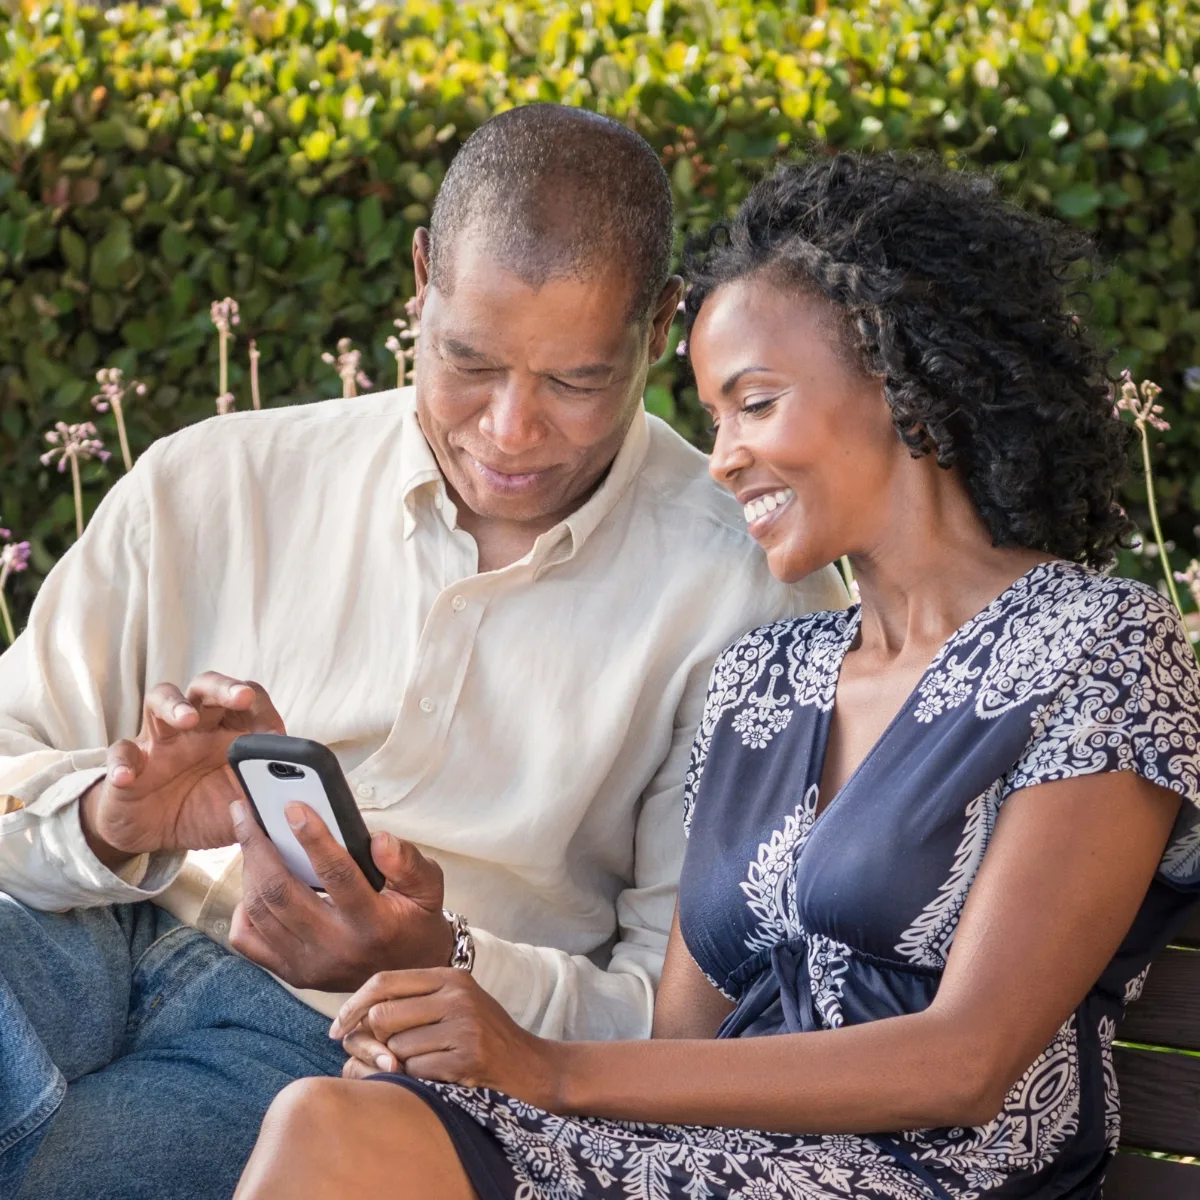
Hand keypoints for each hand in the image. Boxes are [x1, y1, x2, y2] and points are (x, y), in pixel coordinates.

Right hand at [81, 673, 283, 868]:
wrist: (155, 835)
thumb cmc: (205, 808)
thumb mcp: (242, 807)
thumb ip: (266, 798)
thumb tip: (299, 798)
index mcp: (228, 732)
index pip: (247, 702)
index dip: (260, 706)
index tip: (273, 728)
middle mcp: (194, 727)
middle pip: (207, 688)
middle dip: (225, 688)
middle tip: (240, 697)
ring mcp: (159, 741)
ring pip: (160, 700)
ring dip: (174, 705)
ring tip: (185, 721)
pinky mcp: (128, 764)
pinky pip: (120, 753)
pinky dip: (122, 763)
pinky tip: (128, 776)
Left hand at [228, 799, 455, 991]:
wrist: (407, 973)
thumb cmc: (414, 921)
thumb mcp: (428, 887)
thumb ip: (408, 862)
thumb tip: (378, 839)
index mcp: (373, 924)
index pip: (337, 875)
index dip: (313, 838)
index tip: (293, 807)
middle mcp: (335, 948)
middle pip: (281, 892)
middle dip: (257, 846)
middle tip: (246, 813)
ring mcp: (308, 964)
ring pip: (260, 911)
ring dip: (249, 869)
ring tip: (250, 838)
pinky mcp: (291, 972)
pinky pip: (248, 940)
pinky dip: (243, 908)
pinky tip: (254, 884)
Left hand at [332, 968, 565, 1109]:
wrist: (534, 1069)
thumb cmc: (486, 1039)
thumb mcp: (456, 1005)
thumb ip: (415, 1001)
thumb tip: (355, 1014)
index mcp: (450, 977)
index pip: (384, 981)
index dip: (353, 1005)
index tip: (337, 1028)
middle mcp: (456, 994)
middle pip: (382, 1015)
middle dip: (374, 1042)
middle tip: (384, 1059)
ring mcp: (463, 1025)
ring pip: (395, 1048)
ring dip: (400, 1066)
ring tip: (425, 1067)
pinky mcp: (467, 1057)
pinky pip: (415, 1072)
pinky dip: (418, 1081)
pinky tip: (439, 1078)